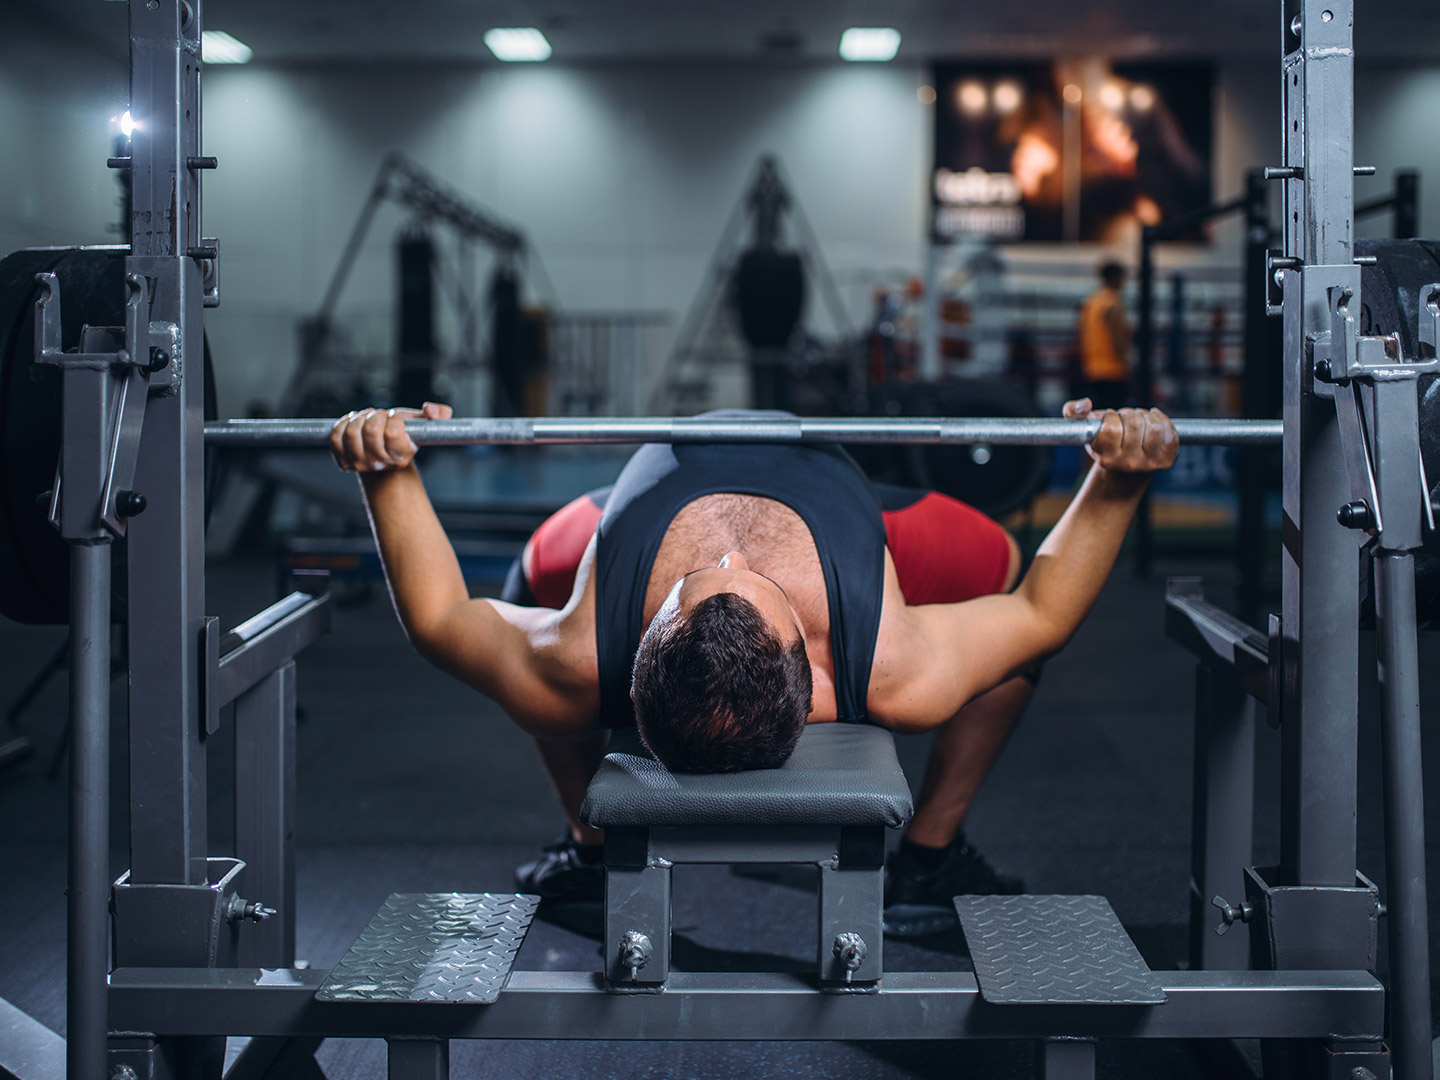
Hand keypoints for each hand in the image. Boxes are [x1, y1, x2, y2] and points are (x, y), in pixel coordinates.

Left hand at [329, 401, 452, 472]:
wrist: (382, 456)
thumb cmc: (401, 436)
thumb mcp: (421, 424)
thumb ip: (438, 415)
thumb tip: (431, 410)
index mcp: (402, 456)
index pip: (393, 434)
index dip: (394, 419)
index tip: (395, 417)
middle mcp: (381, 464)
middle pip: (370, 431)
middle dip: (374, 415)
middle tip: (379, 415)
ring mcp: (361, 465)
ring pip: (352, 433)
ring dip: (358, 418)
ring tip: (366, 418)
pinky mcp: (343, 462)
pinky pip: (336, 439)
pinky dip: (342, 425)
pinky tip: (352, 423)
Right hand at [1063, 397, 1177, 473]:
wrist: (1125, 471)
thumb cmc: (1104, 443)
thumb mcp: (1084, 429)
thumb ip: (1073, 411)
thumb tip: (1085, 403)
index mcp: (1106, 457)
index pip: (1111, 428)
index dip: (1111, 417)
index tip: (1110, 419)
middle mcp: (1127, 464)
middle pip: (1134, 424)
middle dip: (1129, 414)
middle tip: (1125, 419)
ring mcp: (1149, 464)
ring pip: (1154, 427)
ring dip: (1146, 416)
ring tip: (1140, 420)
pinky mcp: (1166, 460)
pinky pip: (1170, 433)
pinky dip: (1163, 420)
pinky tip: (1153, 421)